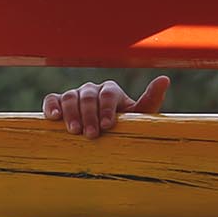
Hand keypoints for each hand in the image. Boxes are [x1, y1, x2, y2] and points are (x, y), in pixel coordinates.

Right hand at [42, 76, 167, 136]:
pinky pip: (52, 99)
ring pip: (70, 96)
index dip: (107, 108)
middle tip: (92, 134)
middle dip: (90, 115)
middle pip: (88, 96)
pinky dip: (52, 106)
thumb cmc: (124, 127)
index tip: (107, 126)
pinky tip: (54, 117)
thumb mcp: (139, 116)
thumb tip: (165, 78)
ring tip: (74, 131)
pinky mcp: (59, 102)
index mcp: (111, 91)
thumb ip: (151, 99)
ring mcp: (75, 95)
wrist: (104, 138)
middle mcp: (92, 89)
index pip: (109, 94)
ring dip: (71, 113)